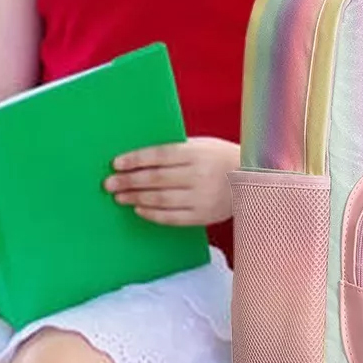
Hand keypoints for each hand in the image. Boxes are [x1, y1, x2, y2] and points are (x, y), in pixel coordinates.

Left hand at [103, 136, 239, 225]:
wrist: (253, 180)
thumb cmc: (221, 158)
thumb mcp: (203, 145)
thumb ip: (177, 150)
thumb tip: (142, 157)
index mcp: (196, 153)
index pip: (159, 155)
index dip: (136, 159)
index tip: (116, 163)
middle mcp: (198, 174)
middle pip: (155, 178)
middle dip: (129, 181)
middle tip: (109, 184)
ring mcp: (201, 197)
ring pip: (161, 199)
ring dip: (136, 198)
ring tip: (120, 197)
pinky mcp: (203, 215)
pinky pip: (172, 217)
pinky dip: (153, 214)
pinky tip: (139, 209)